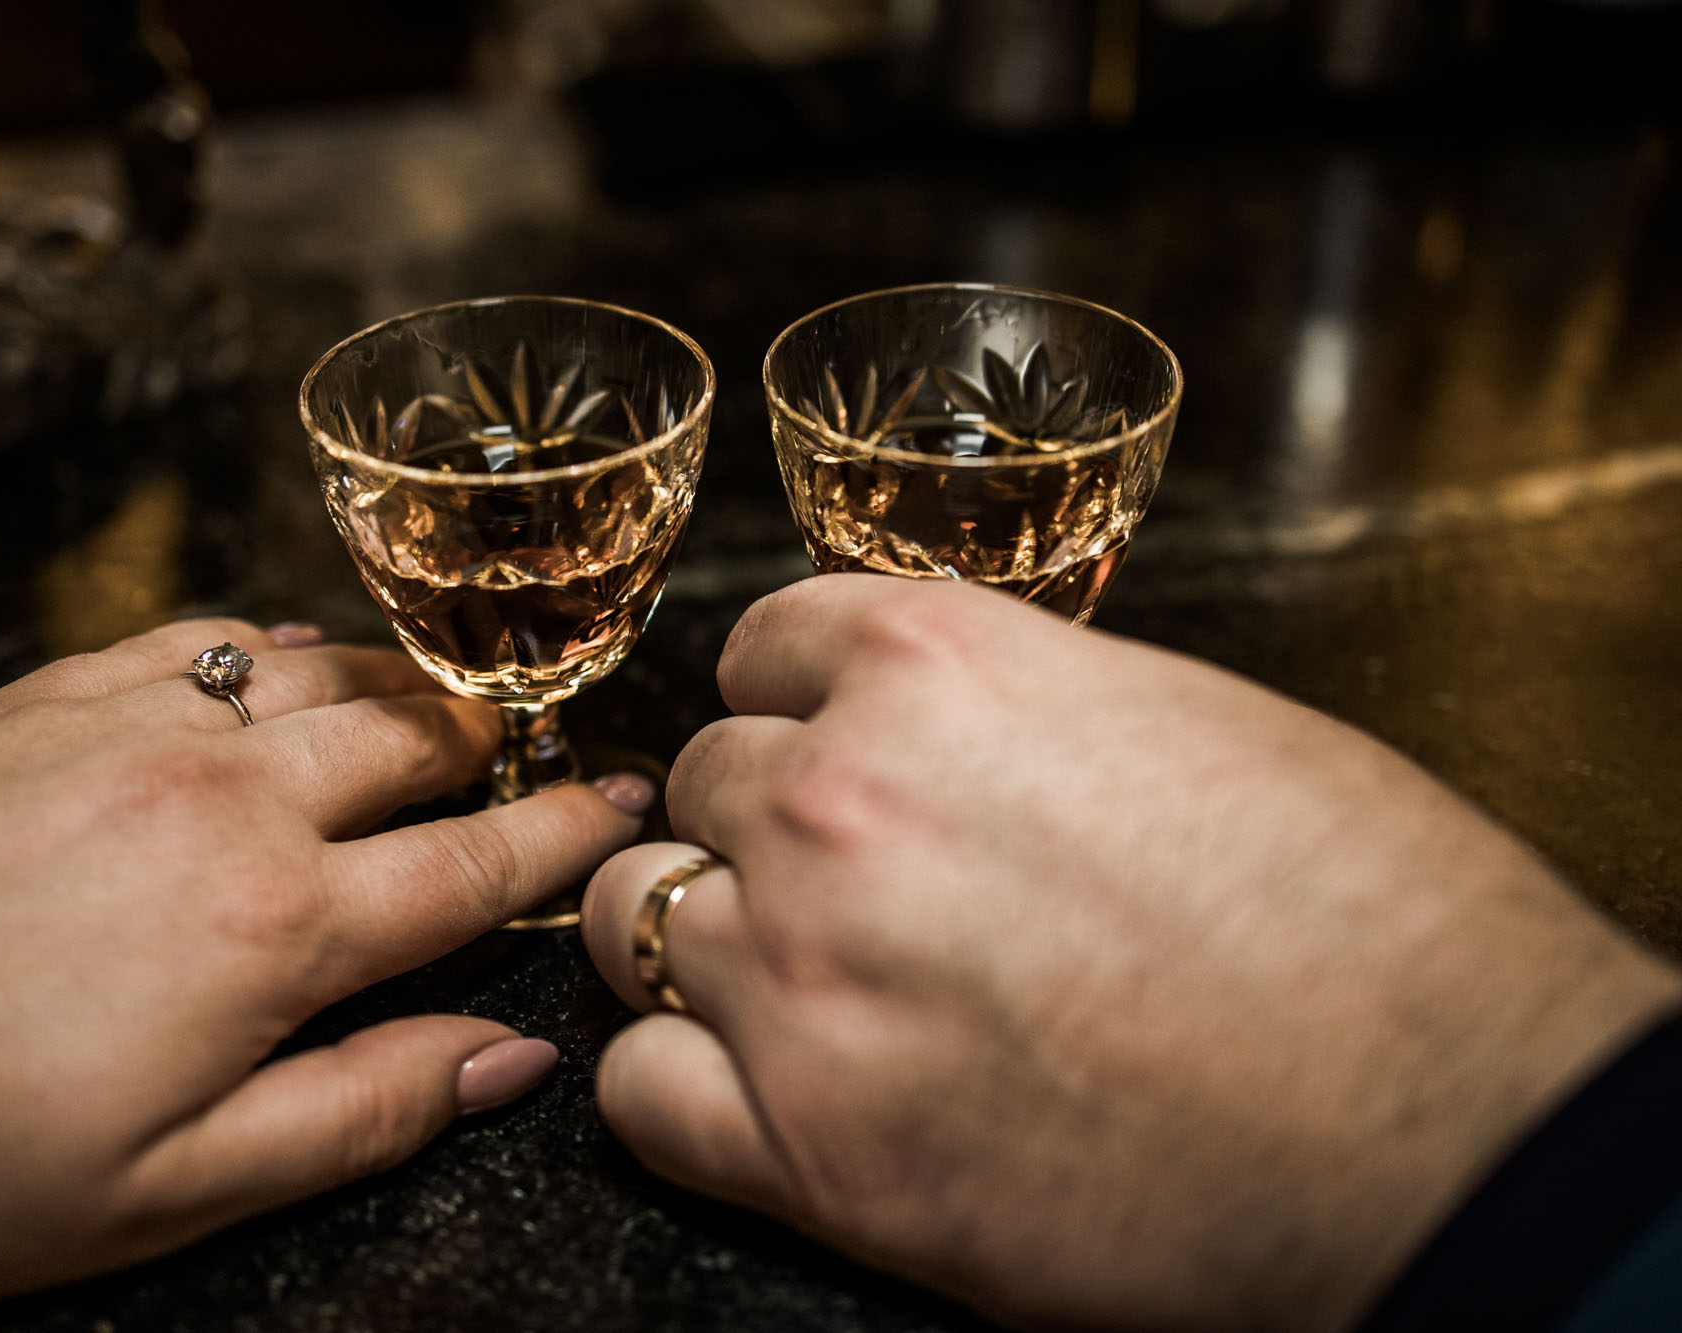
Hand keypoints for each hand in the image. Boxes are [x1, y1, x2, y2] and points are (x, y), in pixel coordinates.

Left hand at [0, 618, 648, 1305]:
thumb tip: (511, 1056)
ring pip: (323, 675)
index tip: (621, 802)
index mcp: (276, 933)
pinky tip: (283, 664)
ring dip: (401, 689)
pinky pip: (201, 639)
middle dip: (496, 747)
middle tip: (534, 752)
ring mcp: (129, 730)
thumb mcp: (161, 1193)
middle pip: (417, 743)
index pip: (475, 866)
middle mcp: (226, 801)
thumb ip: (361, 1114)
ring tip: (438, 708)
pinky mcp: (36, 696)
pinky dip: (274, 647)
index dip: (566, 835)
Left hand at [581, 575, 1680, 1331]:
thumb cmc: (1369, 921)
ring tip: (791, 982)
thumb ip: (1025, 705)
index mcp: (940, 667)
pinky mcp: (809, 1148)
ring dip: (703, 938)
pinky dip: (680, 1081)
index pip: (767, 644)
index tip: (812, 741)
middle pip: (709, 778)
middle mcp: (841, 801)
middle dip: (762, 823)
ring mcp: (807, 972)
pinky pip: (642, 1088)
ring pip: (643, 915)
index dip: (791, 702)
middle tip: (842, 886)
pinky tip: (751, 1088)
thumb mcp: (1190, 722)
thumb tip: (962, 730)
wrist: (1445, 1126)